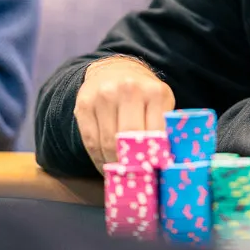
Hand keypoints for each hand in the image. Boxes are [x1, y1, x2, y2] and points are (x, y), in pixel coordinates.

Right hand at [73, 56, 174, 171]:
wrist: (115, 70)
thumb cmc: (144, 95)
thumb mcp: (160, 104)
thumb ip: (163, 128)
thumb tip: (165, 167)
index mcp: (155, 92)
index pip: (155, 134)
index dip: (153, 160)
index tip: (153, 176)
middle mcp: (129, 90)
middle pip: (128, 139)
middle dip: (131, 164)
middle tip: (134, 178)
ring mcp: (104, 95)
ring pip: (107, 144)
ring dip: (113, 164)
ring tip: (120, 174)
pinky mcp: (84, 103)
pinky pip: (90, 141)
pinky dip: (98, 159)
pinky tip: (105, 165)